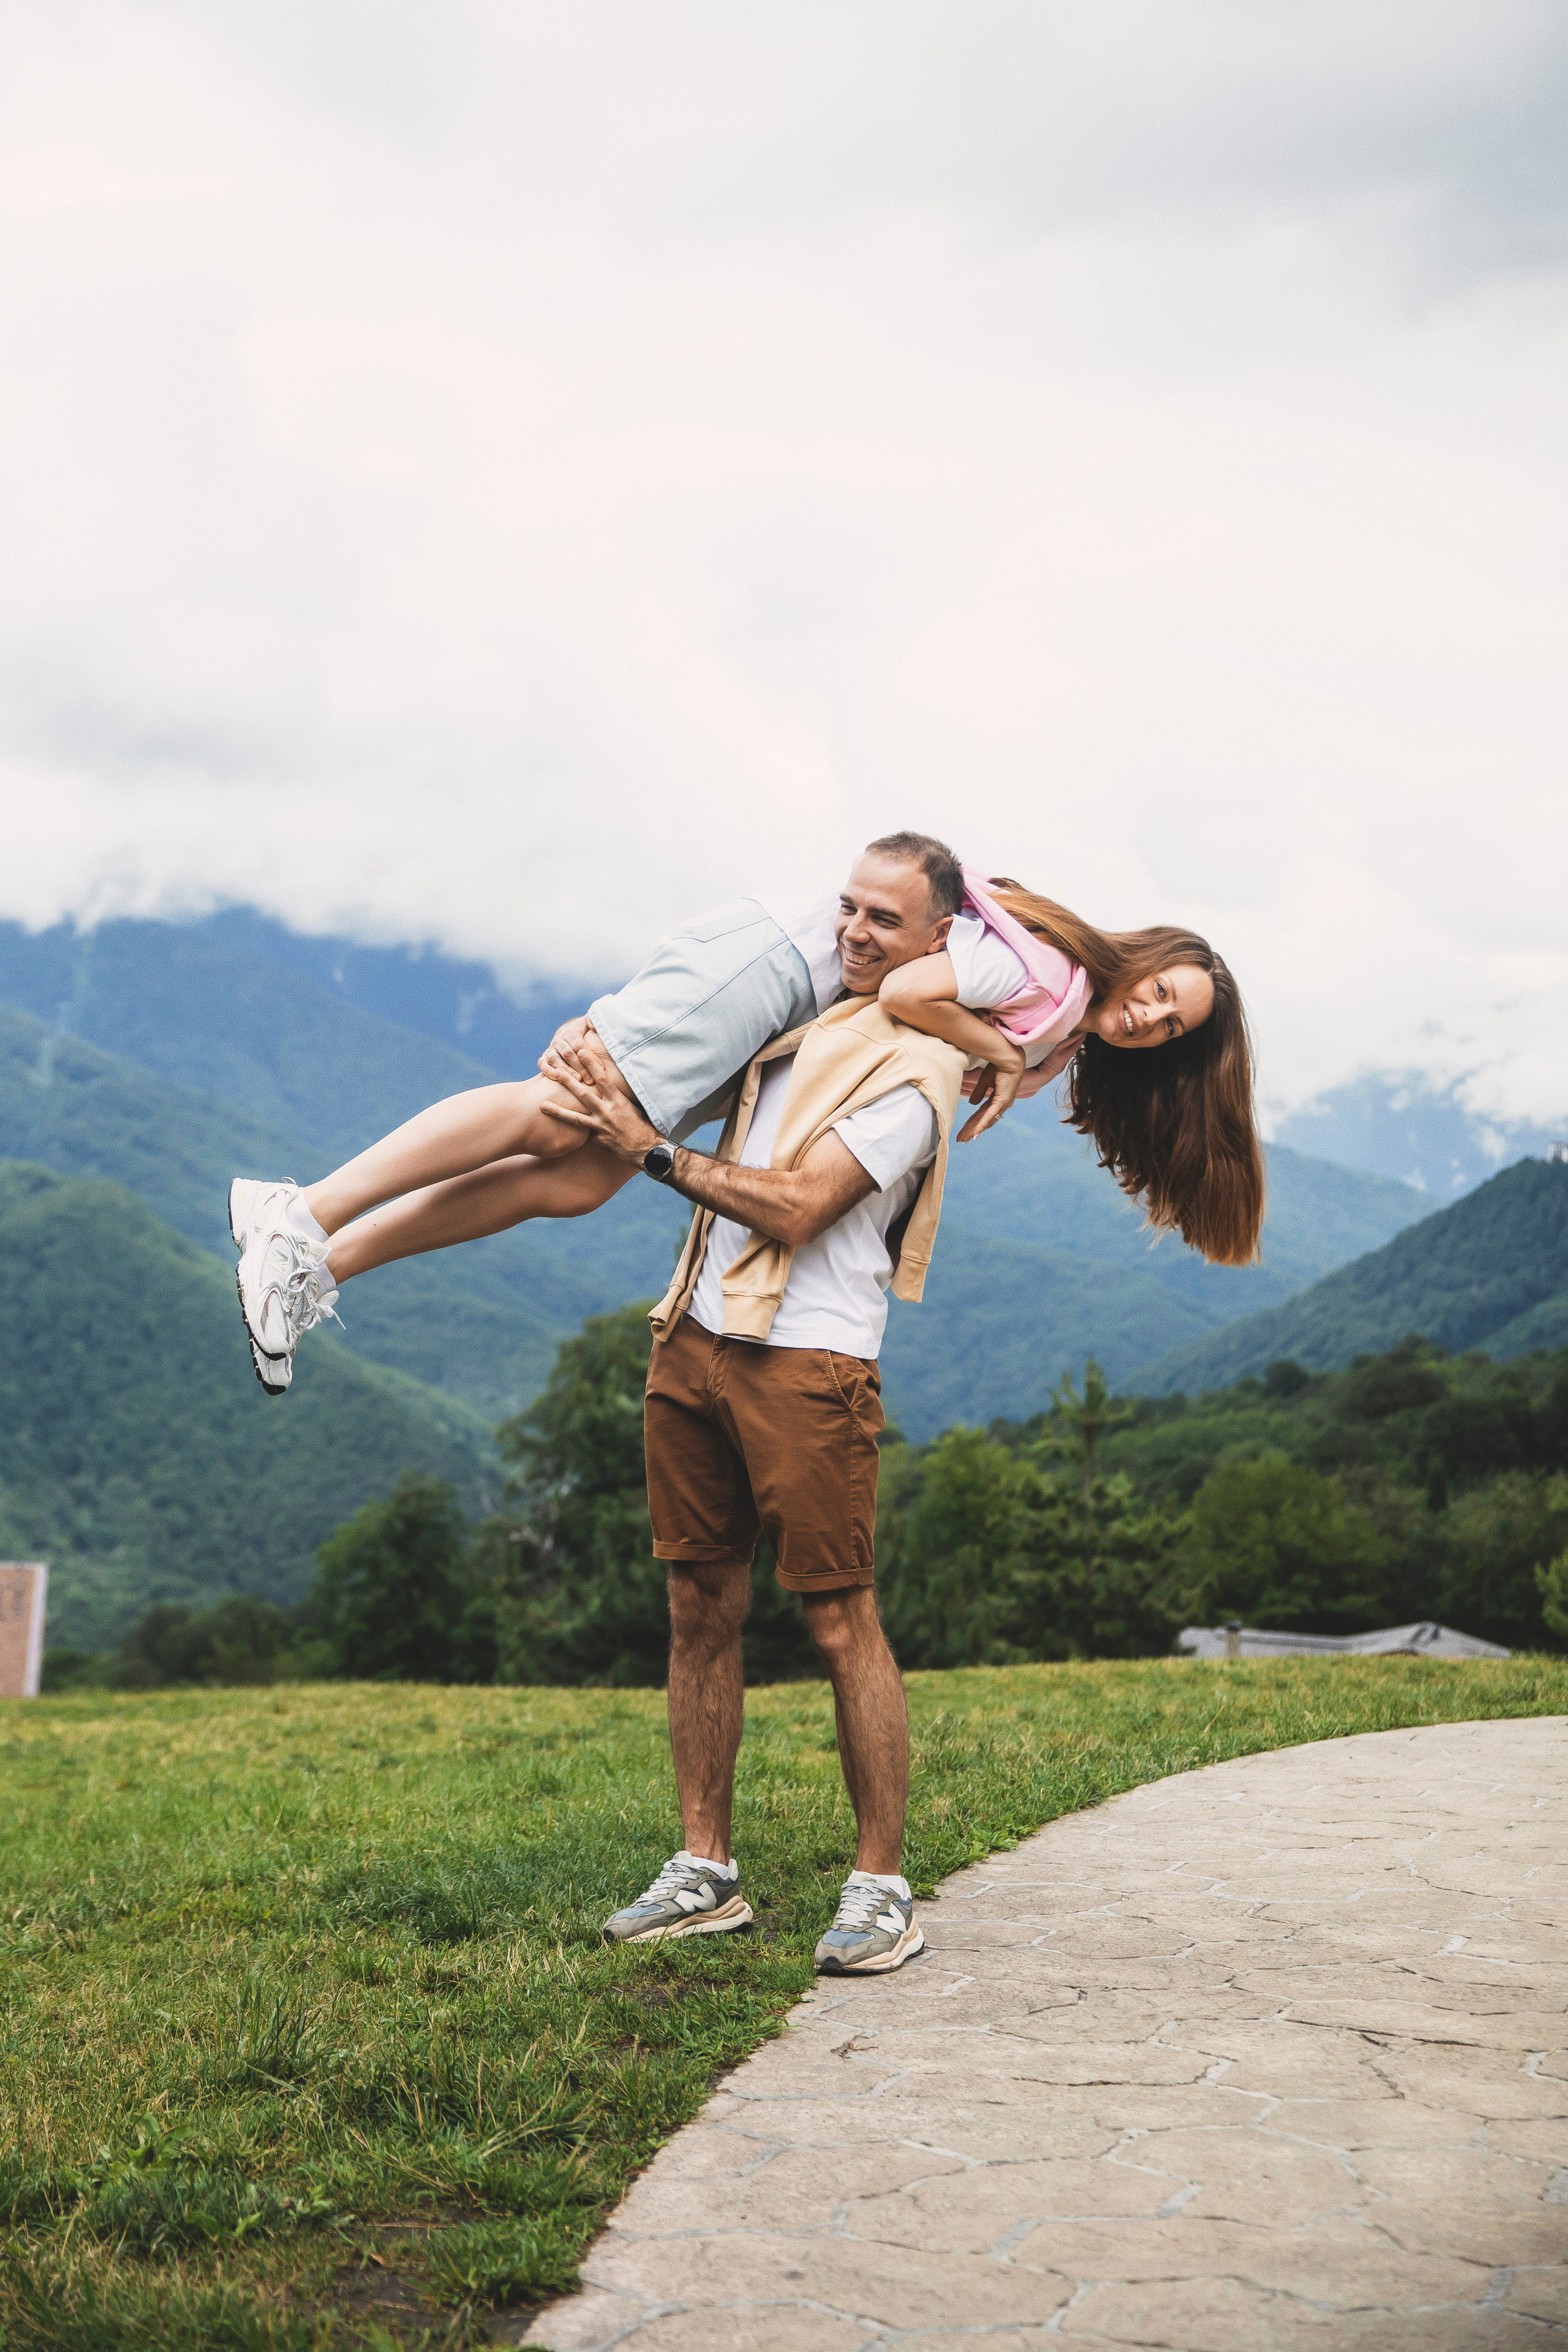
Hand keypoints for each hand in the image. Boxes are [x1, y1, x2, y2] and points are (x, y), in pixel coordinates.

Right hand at [539, 1015, 592, 1078]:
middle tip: (590, 1080)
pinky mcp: (544, 1057)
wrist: (569, 1037)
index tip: (600, 1069)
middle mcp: (559, 1039)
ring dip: (566, 1071)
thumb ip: (595, 1022)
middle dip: (580, 1067)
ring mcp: (550, 1048)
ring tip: (578, 1081)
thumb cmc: (586, 1034)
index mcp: (571, 1031)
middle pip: (567, 1054)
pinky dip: (549, 1072)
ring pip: (554, 1059)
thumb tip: (594, 1027)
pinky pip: (542, 1064)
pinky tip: (561, 1080)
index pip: (579, 1045)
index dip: (589, 1057)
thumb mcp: (591, 1025)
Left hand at [540, 1029, 661, 1165]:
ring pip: (576, 1117)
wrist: (647, 1149)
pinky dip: (574, 1130)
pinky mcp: (598, 1139)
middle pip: (583, 1094)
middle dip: (568, 1081)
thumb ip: (619, 1096)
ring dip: (558, 1111)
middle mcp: (608, 1111)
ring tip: (543, 1105)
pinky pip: (582, 1132)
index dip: (590, 1063)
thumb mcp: (633, 1106)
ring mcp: (601, 1126)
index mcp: (618, 1100)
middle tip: (554, 1071)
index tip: (580, 1051)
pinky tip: (556, 1130)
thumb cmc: (643, 1125)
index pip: (602, 1077)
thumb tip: (610, 1085)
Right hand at [958, 1055, 1023, 1142]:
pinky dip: (982, 1124)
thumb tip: (972, 1104)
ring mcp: (1003, 1104)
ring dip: (974, 1130)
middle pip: (983, 1121)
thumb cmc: (999, 1067)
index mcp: (997, 1100)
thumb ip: (979, 1093)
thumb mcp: (985, 1081)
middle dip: (971, 1130)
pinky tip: (975, 1132)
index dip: (972, 1123)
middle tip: (960, 1139)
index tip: (963, 1130)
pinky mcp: (1002, 1101)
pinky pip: (990, 1115)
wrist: (1008, 1059)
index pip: (982, 1114)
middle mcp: (1001, 1105)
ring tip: (964, 1138)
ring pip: (986, 1121)